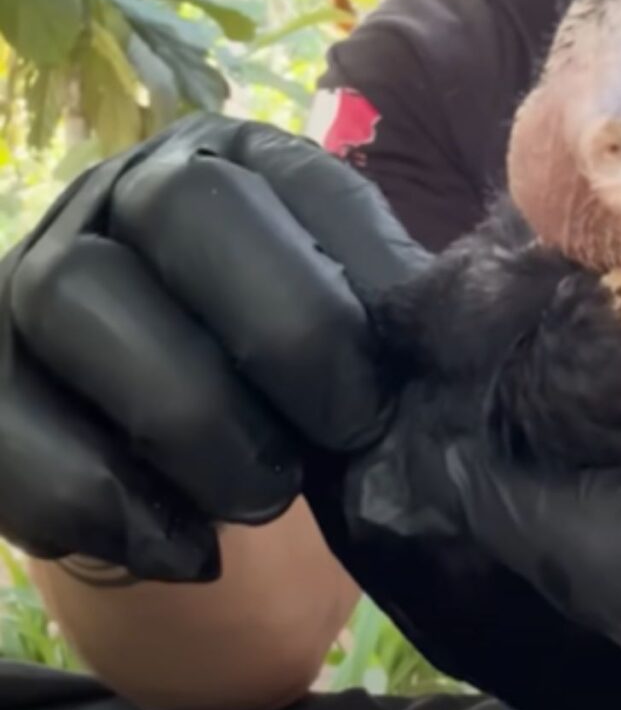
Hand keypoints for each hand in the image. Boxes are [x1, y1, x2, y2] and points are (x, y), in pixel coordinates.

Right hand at [1, 112, 620, 709]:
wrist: (185, 431)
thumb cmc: (291, 367)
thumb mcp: (349, 320)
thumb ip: (395, 306)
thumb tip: (484, 312)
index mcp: (240, 163)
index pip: (298, 184)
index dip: (349, 283)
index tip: (391, 387)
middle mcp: (131, 192)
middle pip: (184, 208)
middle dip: (278, 330)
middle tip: (337, 434)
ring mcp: (44, 271)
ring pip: (78, 293)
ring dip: (190, 414)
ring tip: (262, 500)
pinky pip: (7, 420)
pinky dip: (98, 495)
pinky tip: (185, 546)